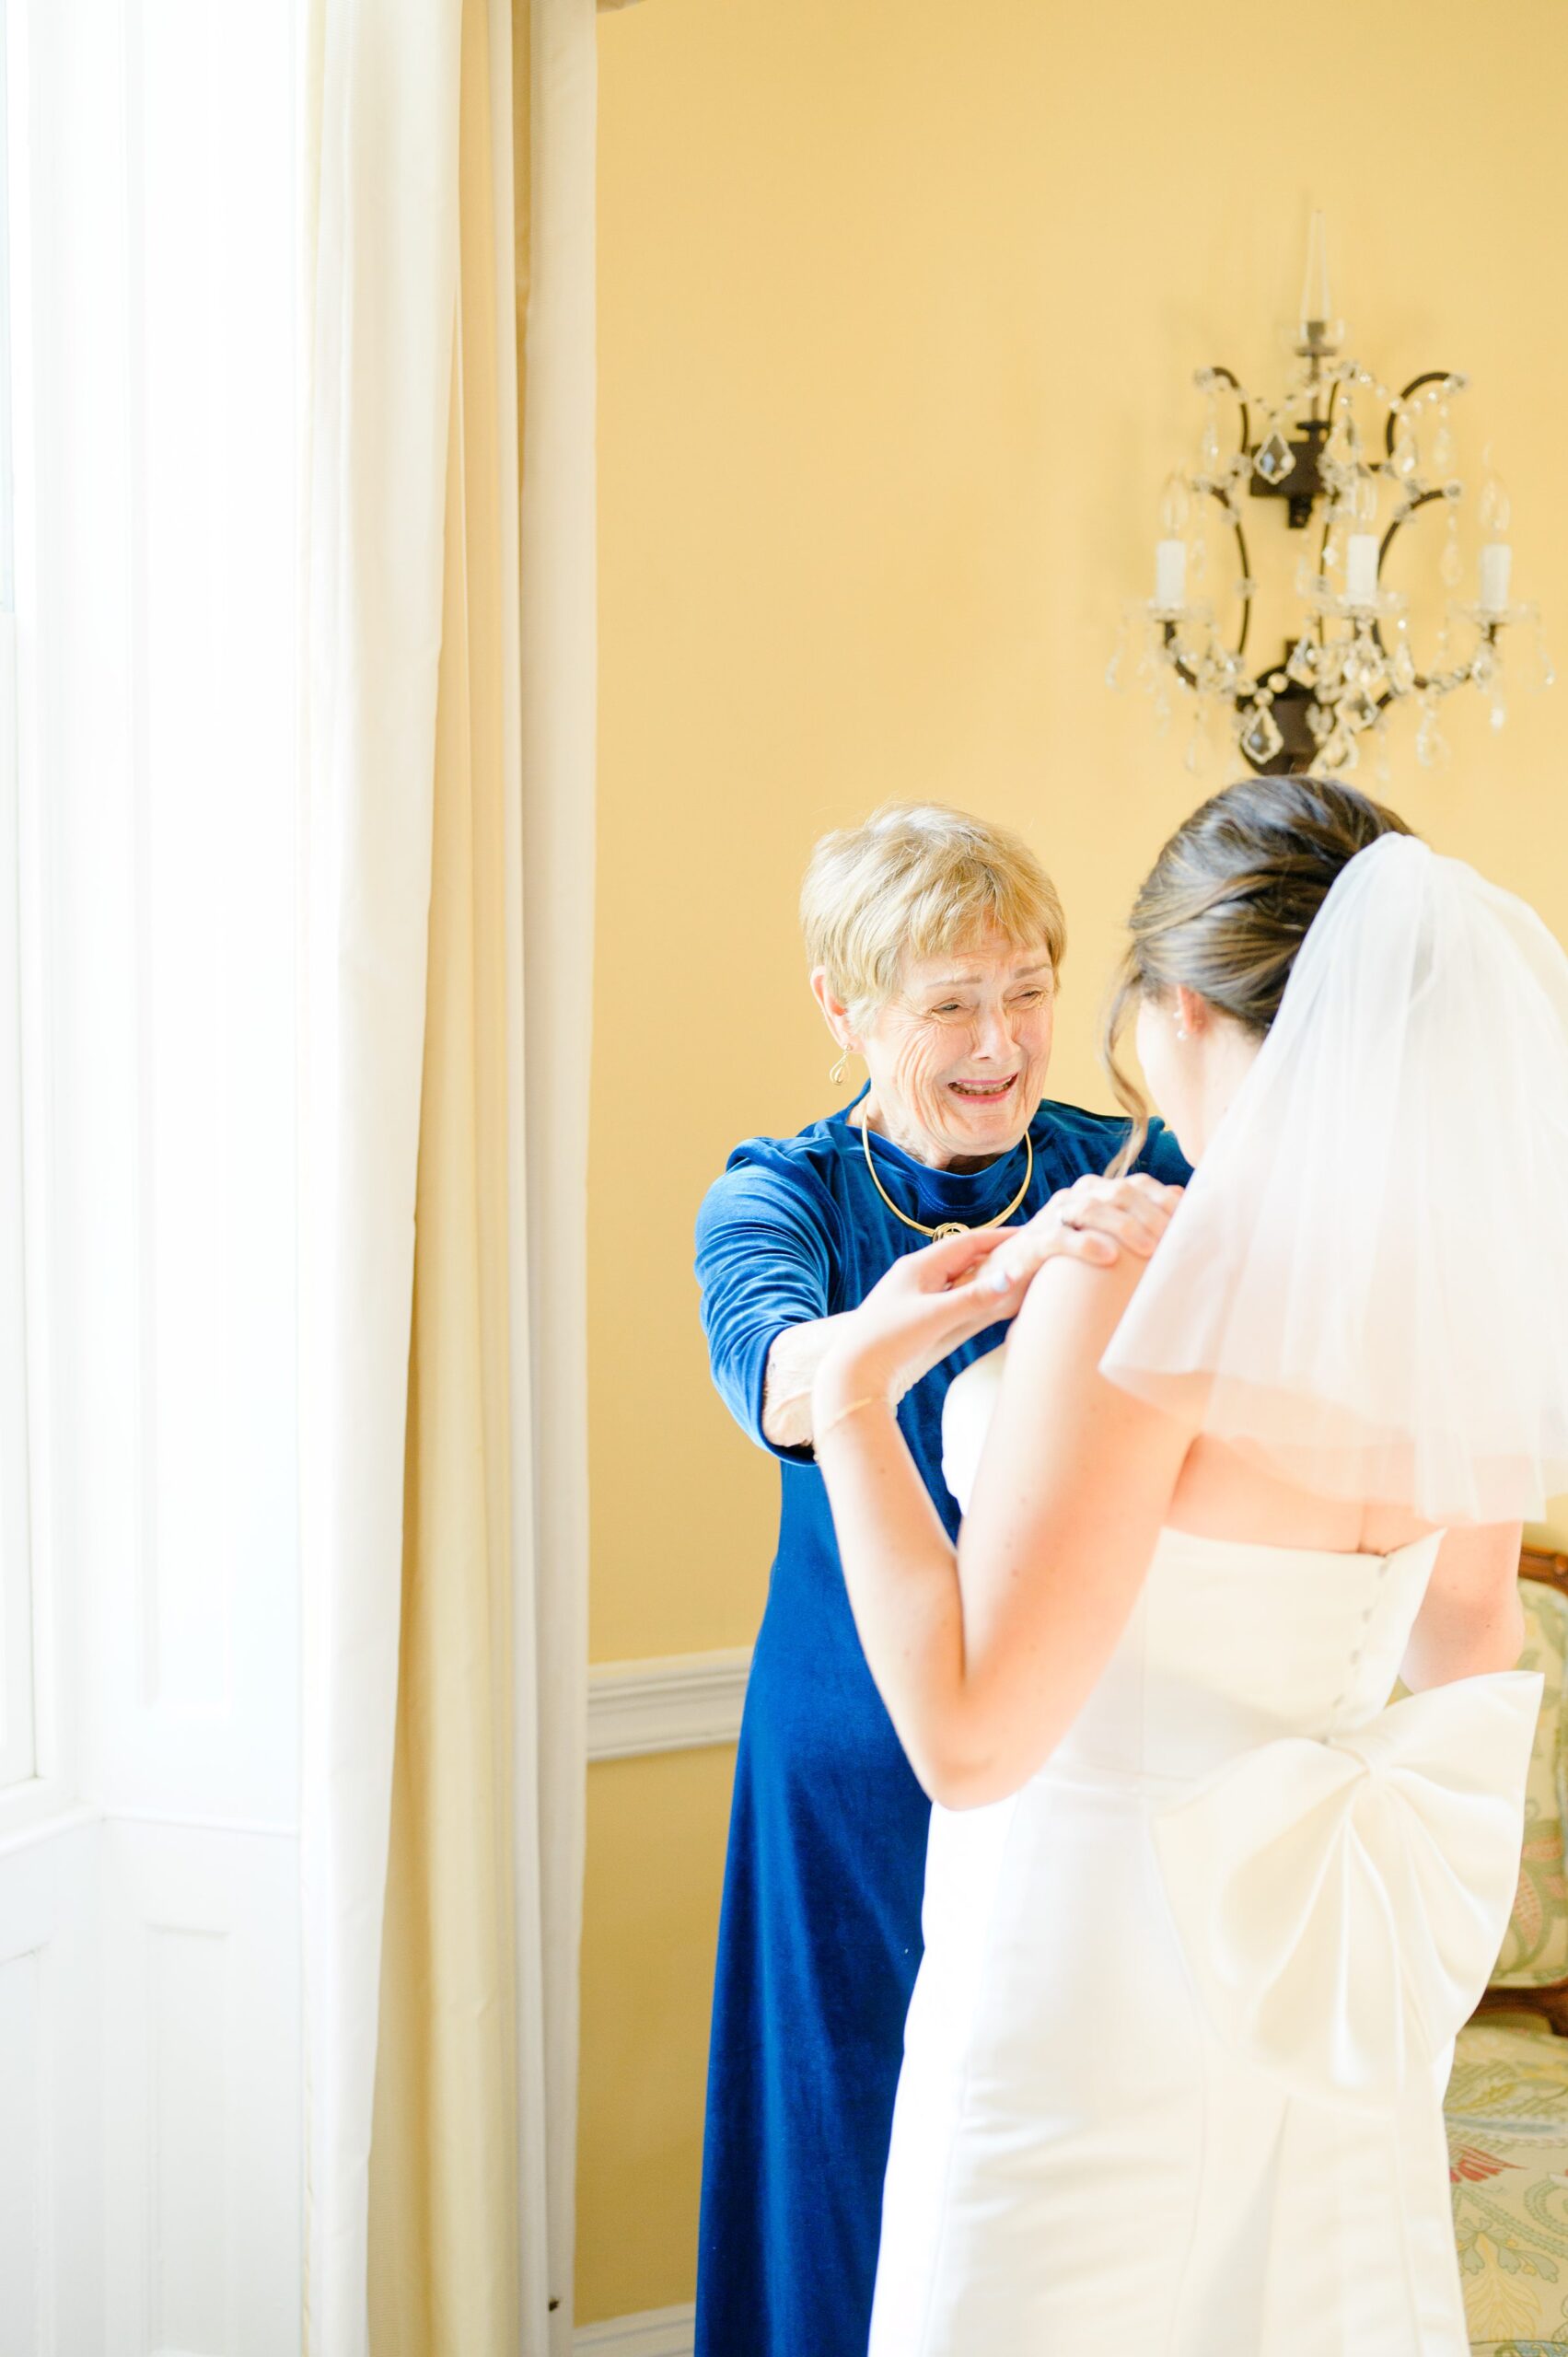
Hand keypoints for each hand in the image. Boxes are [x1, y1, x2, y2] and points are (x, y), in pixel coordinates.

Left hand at [813, 1227, 1034, 1424]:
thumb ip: (974, 1298)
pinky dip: (968, 1293)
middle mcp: (915, 1273)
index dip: (998, 1237)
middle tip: (1025, 1254)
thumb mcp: (936, 1317)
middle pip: (962, 1256)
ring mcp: (912, 1293)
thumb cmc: (889, 1340)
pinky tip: (980, 1302)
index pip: (967, 1242)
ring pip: (955, 1276)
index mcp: (919, 1265)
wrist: (854, 1371)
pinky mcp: (912, 1313)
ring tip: (1010, 1275)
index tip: (1027, 1235)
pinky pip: (947, 1294)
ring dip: (981, 1274)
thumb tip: (1011, 1275)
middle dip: (993, 1253)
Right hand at [971, 1172, 1183, 1300]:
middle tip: (1174, 1240)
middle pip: (1119, 1192)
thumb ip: (1138, 1227)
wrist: (1006, 1276)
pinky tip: (1108, 1257)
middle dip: (1152, 1215)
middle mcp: (1075, 1198)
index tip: (1191, 1221)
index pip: (1138, 1185)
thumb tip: (1182, 1212)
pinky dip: (1085, 1245)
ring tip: (1149, 1249)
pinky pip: (1059, 1238)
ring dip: (1124, 1226)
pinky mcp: (1031, 1244)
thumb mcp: (1106, 1242)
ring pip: (1091, 1208)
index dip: (1165, 1200)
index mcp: (1096, 1193)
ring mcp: (1051, 1218)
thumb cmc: (1067, 1261)